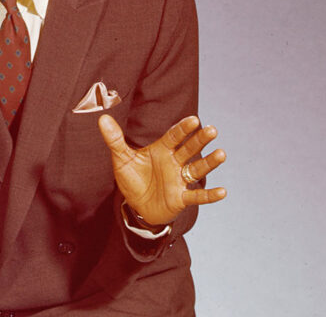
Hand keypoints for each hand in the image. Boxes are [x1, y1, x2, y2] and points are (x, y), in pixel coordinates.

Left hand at [98, 114, 225, 225]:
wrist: (136, 206)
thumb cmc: (132, 179)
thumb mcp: (121, 159)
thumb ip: (114, 139)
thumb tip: (102, 118)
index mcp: (162, 150)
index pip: (174, 136)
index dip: (183, 128)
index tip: (193, 119)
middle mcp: (174, 162)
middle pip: (189, 149)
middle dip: (200, 140)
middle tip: (211, 130)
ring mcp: (179, 180)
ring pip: (197, 169)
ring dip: (209, 163)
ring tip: (221, 154)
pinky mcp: (181, 198)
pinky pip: (197, 196)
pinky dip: (209, 195)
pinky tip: (223, 192)